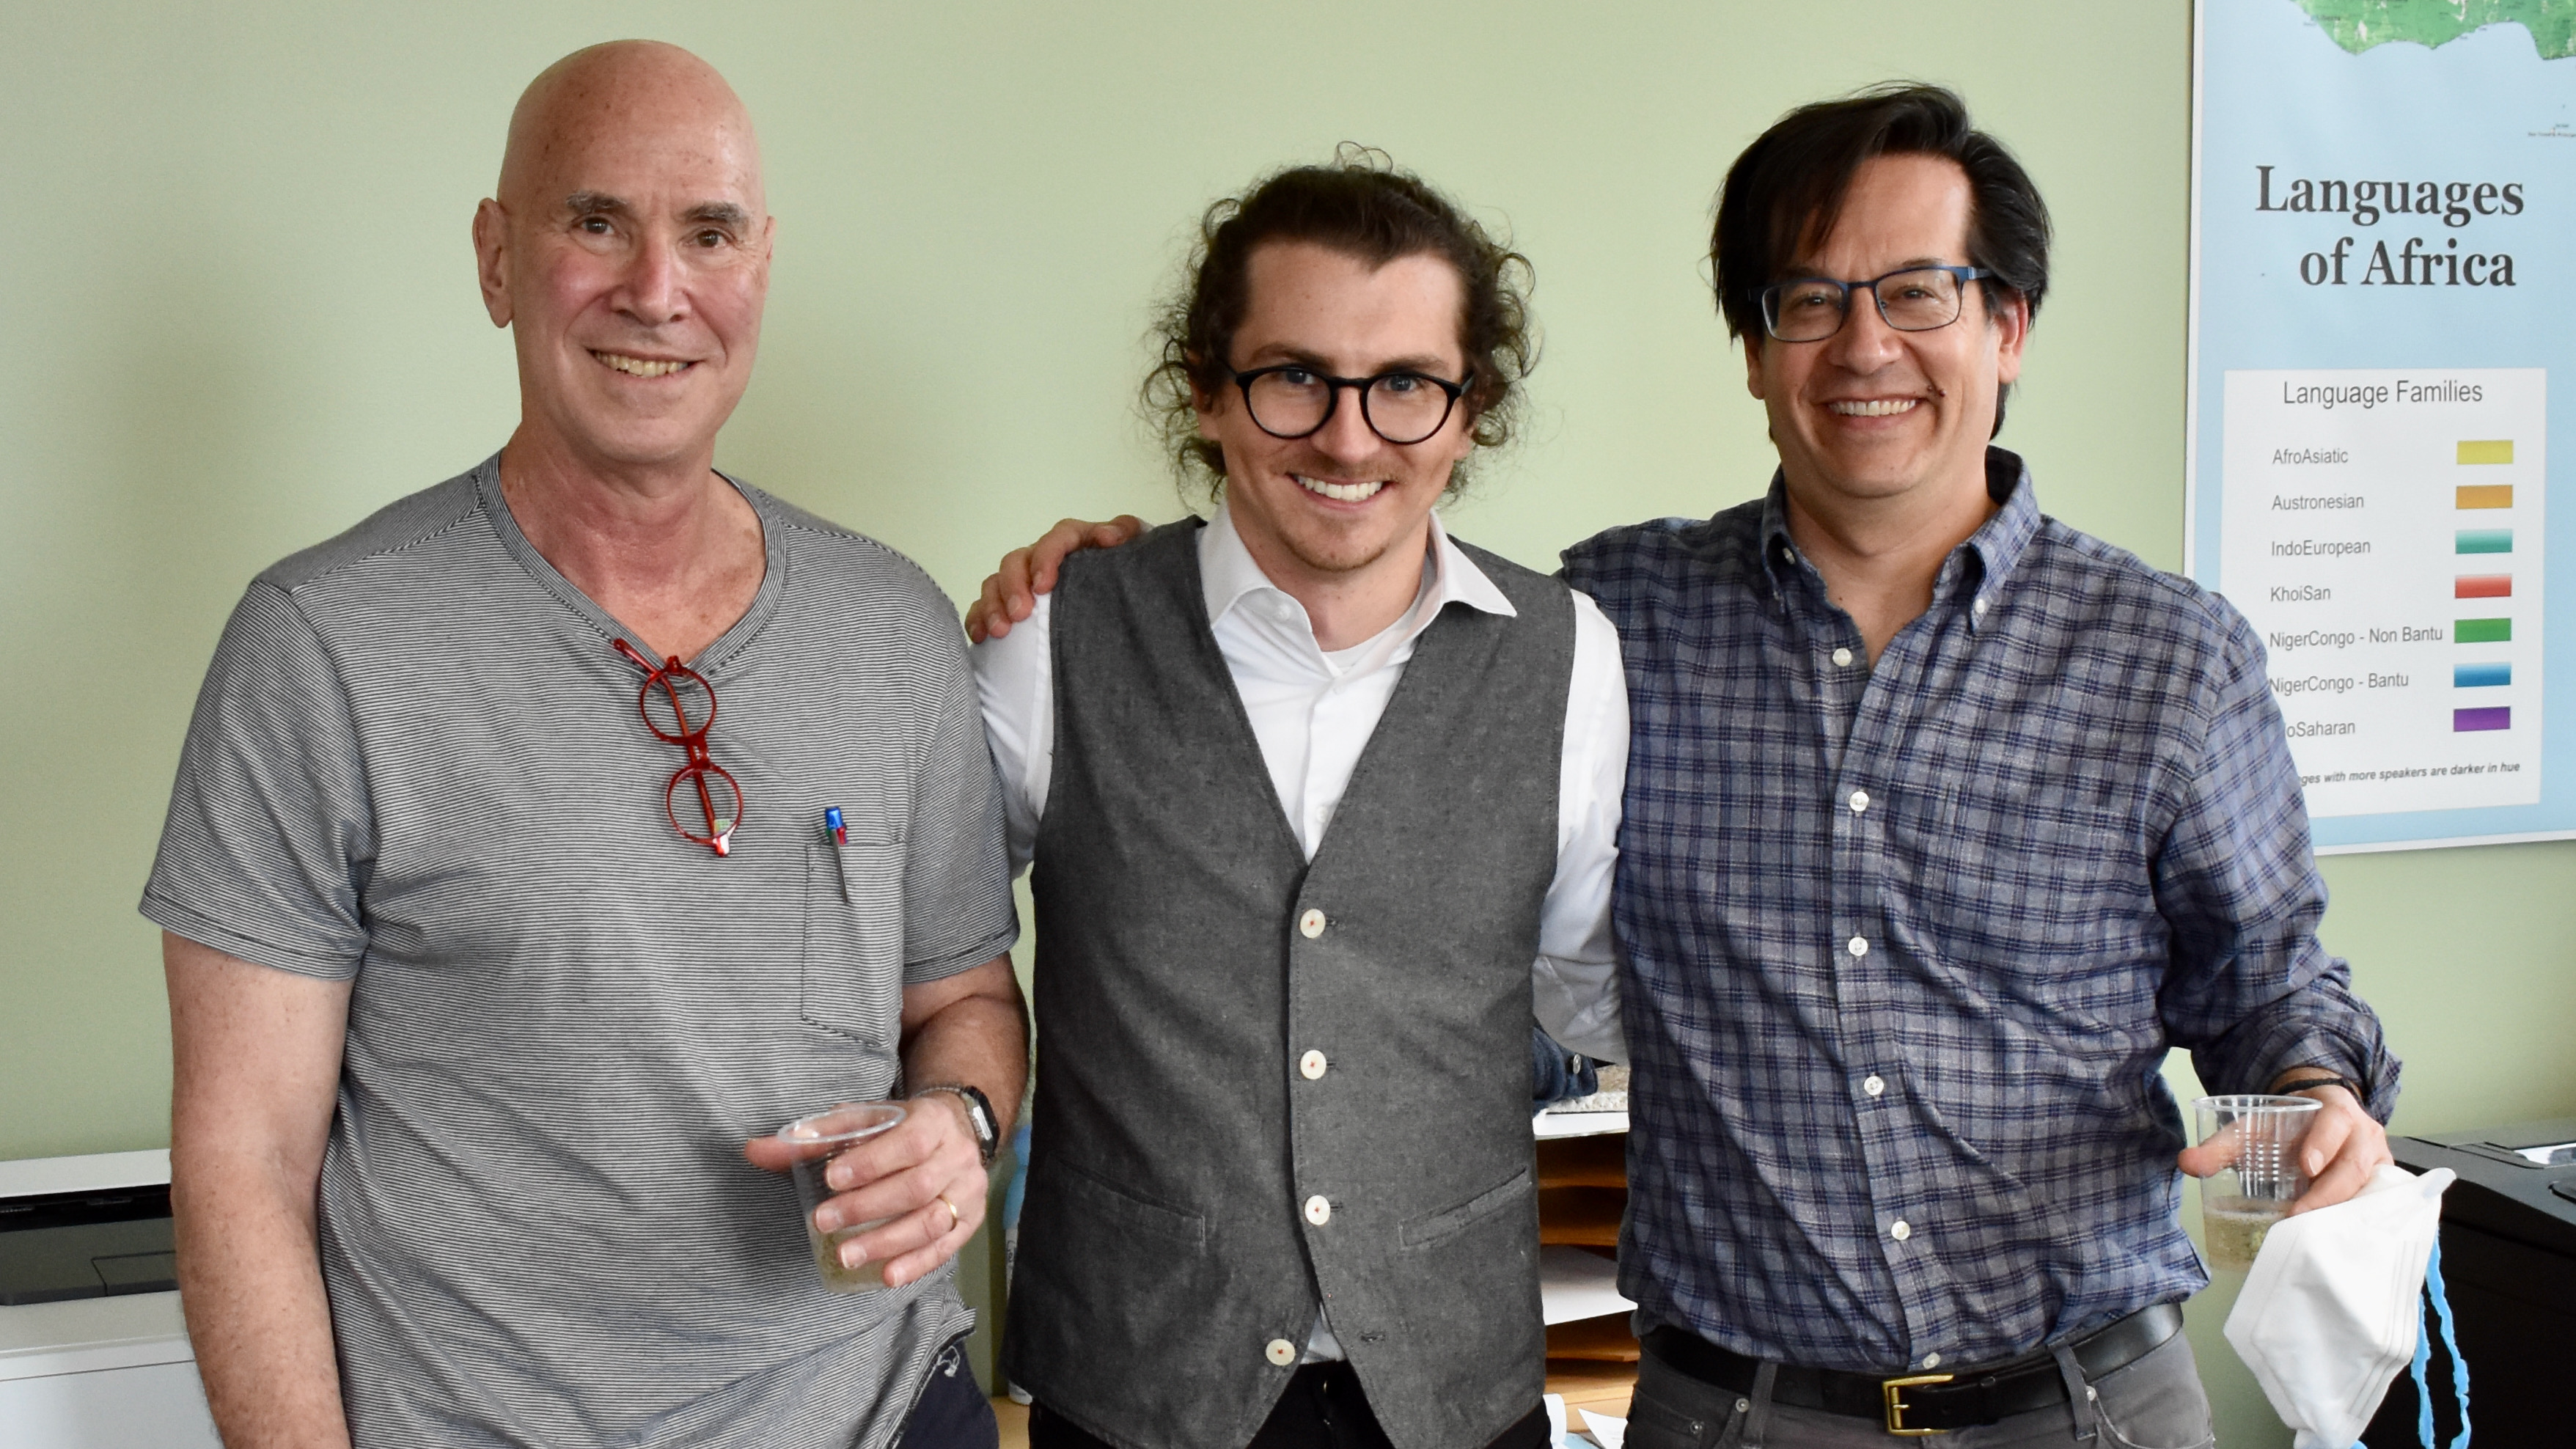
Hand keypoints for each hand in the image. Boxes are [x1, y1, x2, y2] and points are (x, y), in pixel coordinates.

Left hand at [744, 1094, 986, 1287]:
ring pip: (932, 1221)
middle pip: (917, 1187)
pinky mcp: (968, 1221)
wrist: (956, 1130)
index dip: (872, 1163)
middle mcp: (957, 1157)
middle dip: (867, 1207)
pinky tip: (887, 1276)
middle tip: (824, 1222)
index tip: (831, 1179)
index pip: (909, 1143)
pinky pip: (945, 1247)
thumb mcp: (862, 1120)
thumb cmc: (899, 1127)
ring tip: (846, 1257)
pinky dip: (916, 1264)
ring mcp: (967, 1191)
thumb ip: (811, 1136)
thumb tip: (754, 1150)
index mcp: (933, 1121)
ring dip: (887, 1242)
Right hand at [964, 515, 1147, 641]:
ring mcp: (1024, 582)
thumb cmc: (1126, 576)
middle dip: (1014, 586)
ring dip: (993, 605)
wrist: (1126, 602)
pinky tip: (981, 636)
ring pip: (996, 582)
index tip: (1044, 586)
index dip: (1046, 557)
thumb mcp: (1134, 552)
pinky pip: (984, 606)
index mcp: (1074, 542)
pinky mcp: (1010, 606)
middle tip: (1021, 614)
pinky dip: (979, 618)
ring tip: (1001, 631)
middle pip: (1017, 560)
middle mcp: (1044, 558)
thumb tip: (1110, 537)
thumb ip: (1126, 535)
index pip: (1057, 538)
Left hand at [2174, 1082, 2390, 1216]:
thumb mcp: (2257, 1127)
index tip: (2307, 1166)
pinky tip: (2333, 1239)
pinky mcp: (2378, 1189)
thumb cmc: (2289, 1127)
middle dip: (2327, 1192)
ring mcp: (2377, 1164)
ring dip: (2339, 1211)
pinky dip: (2354, 1222)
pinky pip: (2373, 1207)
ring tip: (2309, 1230)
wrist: (2319, 1120)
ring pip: (2367, 1190)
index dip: (2324, 1143)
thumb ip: (2222, 1144)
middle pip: (2355, 1164)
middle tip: (2297, 1214)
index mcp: (2338, 1111)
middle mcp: (2364, 1136)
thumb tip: (2186, 1162)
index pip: (2337, 1121)